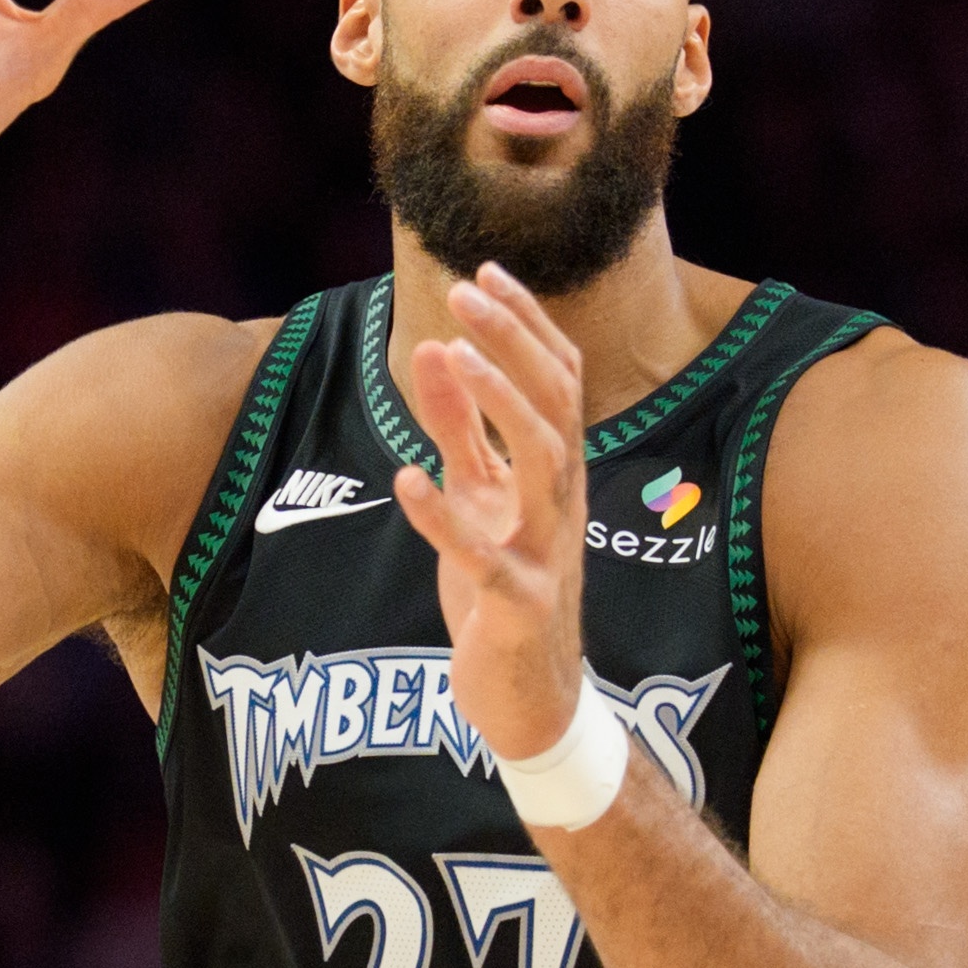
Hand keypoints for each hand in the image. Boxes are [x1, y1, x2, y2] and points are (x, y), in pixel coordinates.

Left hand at [392, 267, 587, 759]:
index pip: (558, 379)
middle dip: (514, 342)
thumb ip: (458, 426)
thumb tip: (433, 346)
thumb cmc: (502, 589)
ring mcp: (547, 552)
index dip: (524, 323)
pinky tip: (404, 478)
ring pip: (545, 463)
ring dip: (501, 404)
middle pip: (557, 404)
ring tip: (455, 354)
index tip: (484, 269)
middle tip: (466, 291)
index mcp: (557, 473)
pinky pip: (485, 558)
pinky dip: (443, 519)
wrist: (530, 699)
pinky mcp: (519, 607)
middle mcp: (563, 503)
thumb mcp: (475, 494)